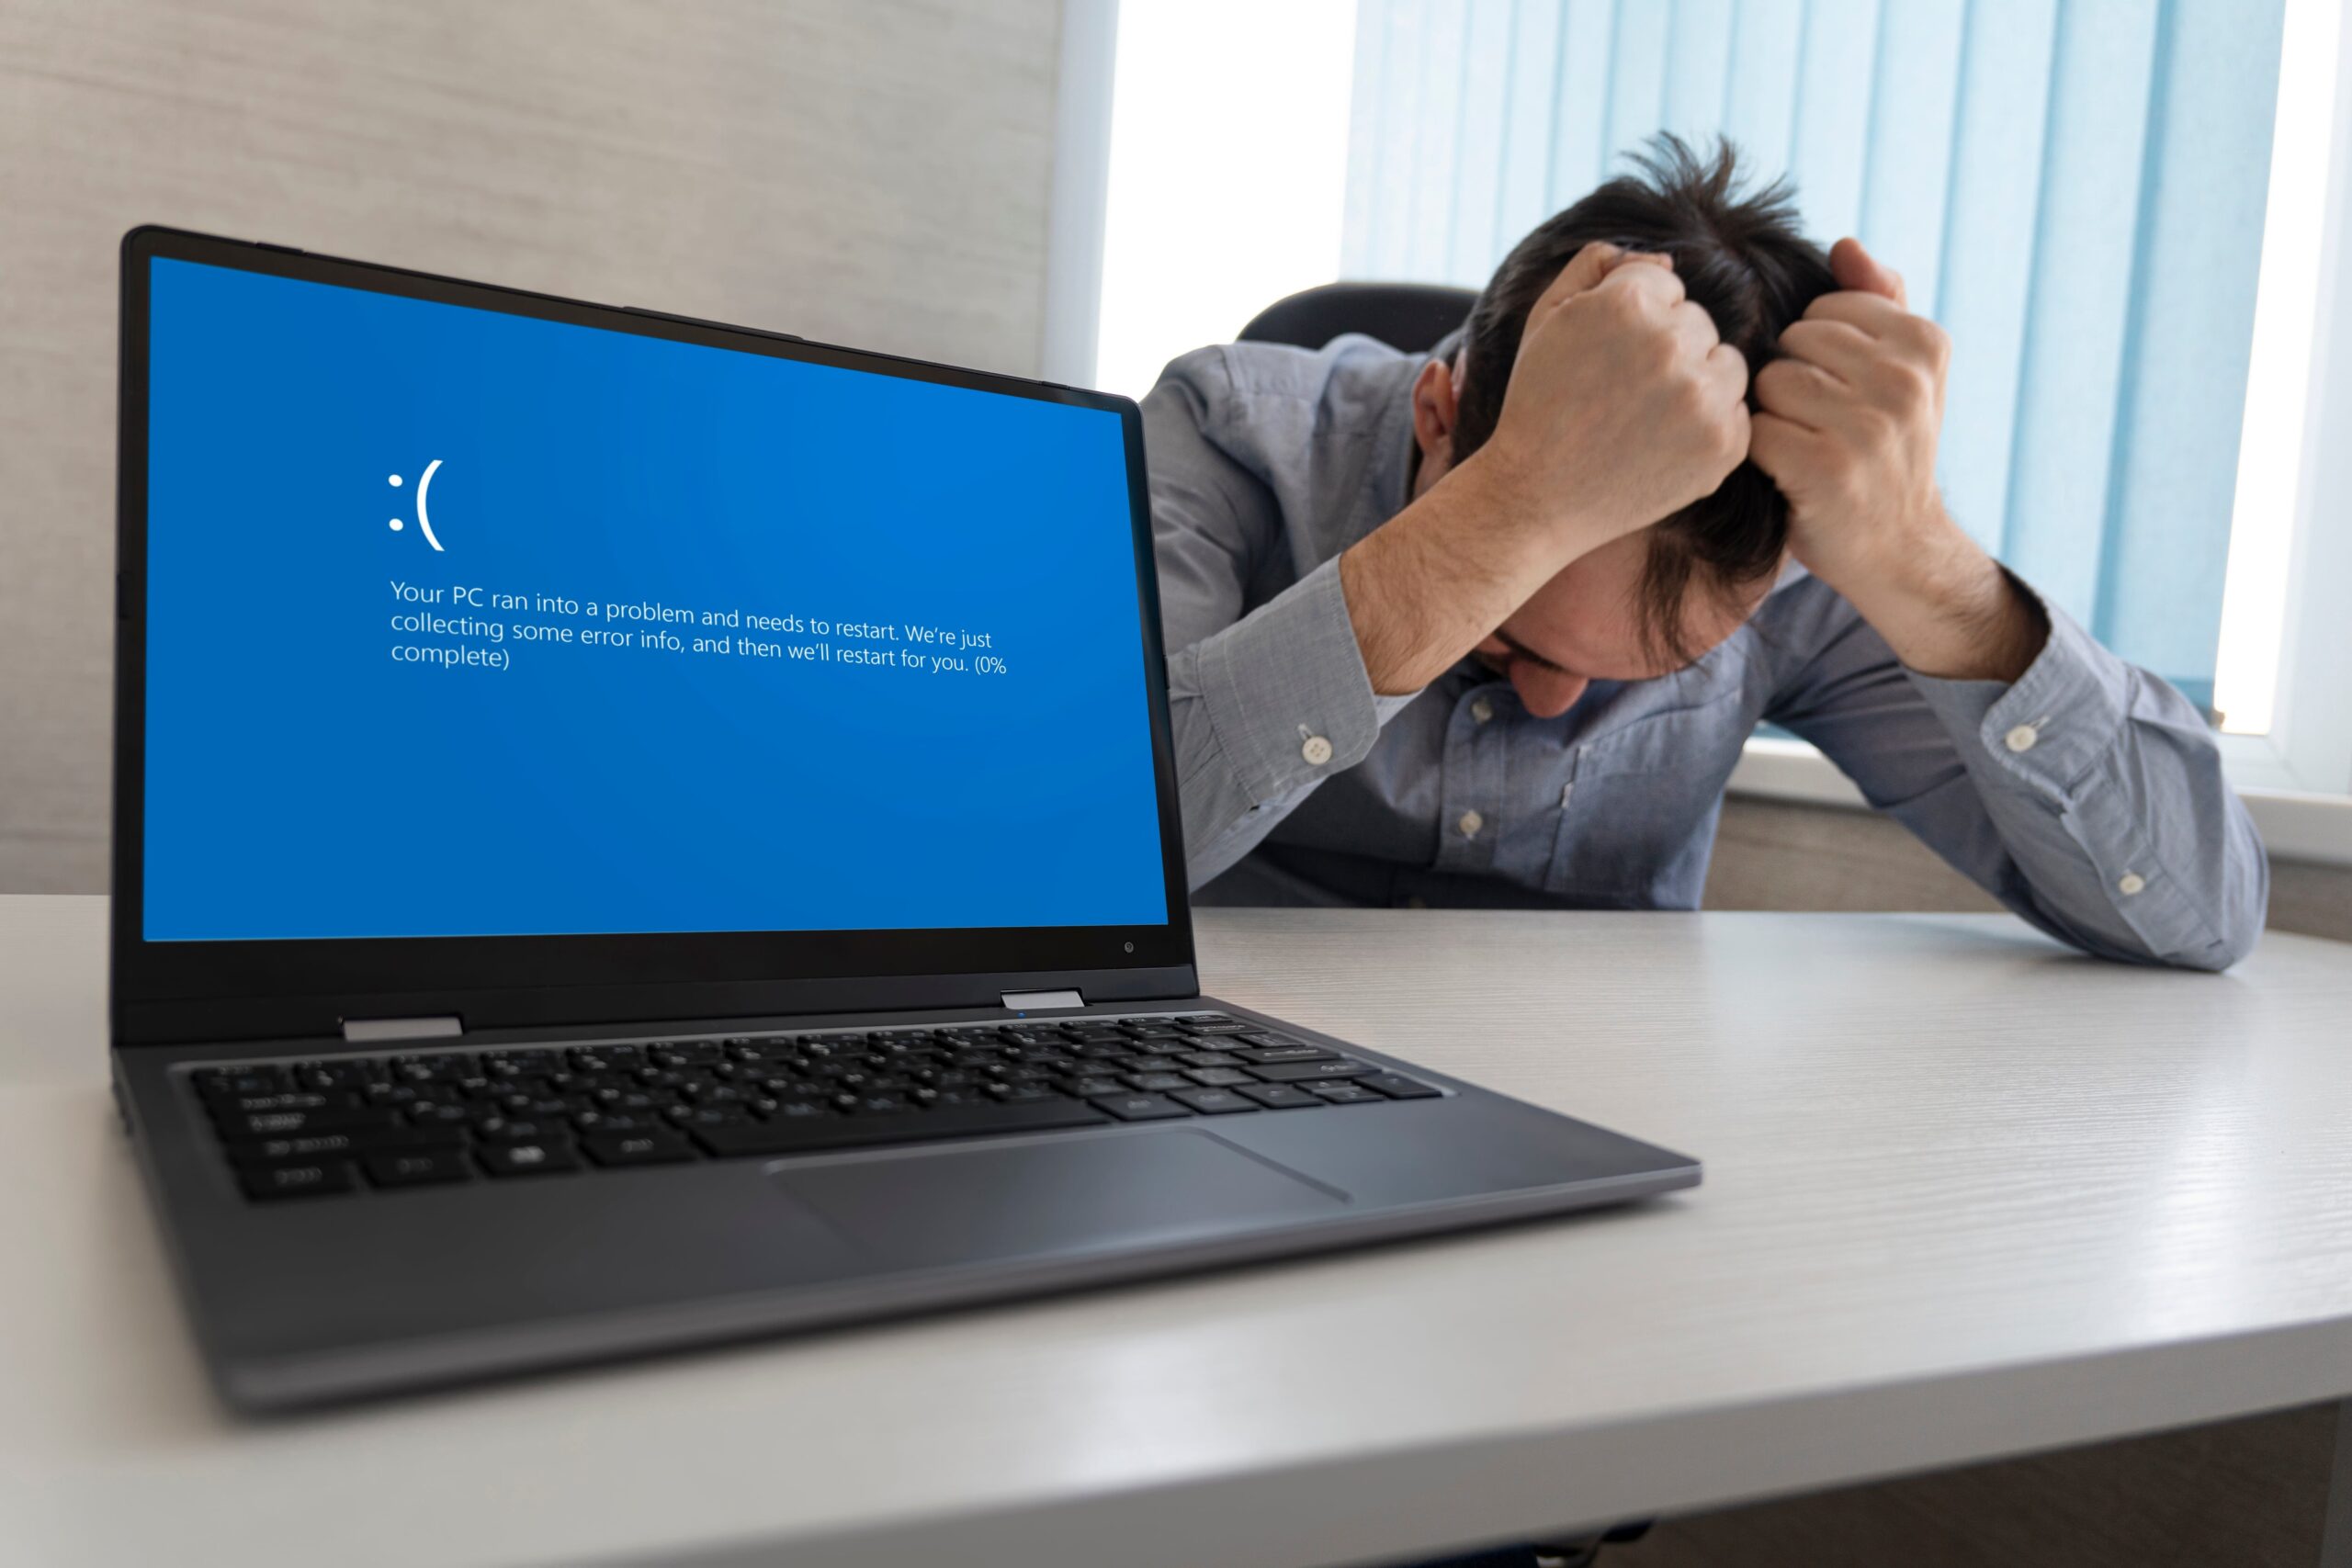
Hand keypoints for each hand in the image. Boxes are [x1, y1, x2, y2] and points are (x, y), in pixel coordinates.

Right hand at [1477, 241, 1751, 553]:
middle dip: (1665, 350)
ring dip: (1695, 383)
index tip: (1602, 356)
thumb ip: (1598, 265)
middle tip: (1619, 393)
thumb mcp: (1546, 317)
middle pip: (1699, 323)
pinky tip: (1662, 444)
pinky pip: (1736, 412)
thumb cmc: (1538, 403)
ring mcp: (1703, 399)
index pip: (1665, 283)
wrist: (1536, 496)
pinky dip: (1706, 427)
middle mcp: (1672, 345)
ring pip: (1726, 364)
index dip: (1630, 321)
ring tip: (1644, 417)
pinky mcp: (1724, 445)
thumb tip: (1665, 258)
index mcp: (1628, 303)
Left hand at [1750, 239, 2042, 680]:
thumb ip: (1878, 301)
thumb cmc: (1886, 449)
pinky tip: (1786, 472)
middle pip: (1792, 341)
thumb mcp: (1903, 371)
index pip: (1823, 306)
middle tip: (1818, 424)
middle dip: (1789, 379)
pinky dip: (1759, 452)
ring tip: (1803, 445)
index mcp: (1925, 342)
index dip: (1813, 348)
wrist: (1897, 547)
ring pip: (1770, 383)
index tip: (1839, 390)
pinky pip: (1755, 431)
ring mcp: (1869, 426)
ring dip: (1771, 416)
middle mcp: (1904, 380)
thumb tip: (1844, 245)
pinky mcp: (1827, 470)